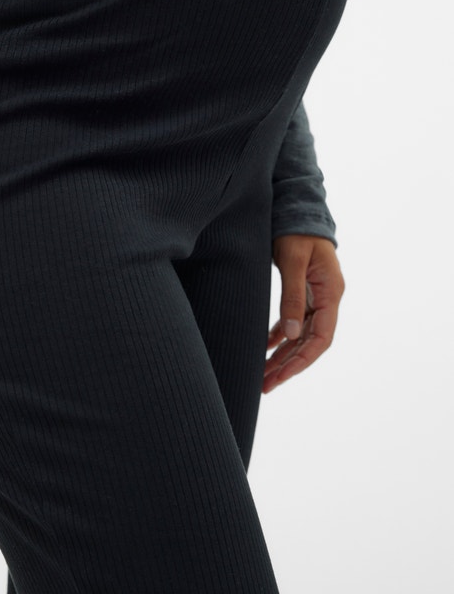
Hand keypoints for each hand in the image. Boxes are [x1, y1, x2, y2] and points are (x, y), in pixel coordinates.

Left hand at [264, 235, 344, 393]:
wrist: (297, 208)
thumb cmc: (296, 231)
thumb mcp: (292, 261)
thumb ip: (292, 296)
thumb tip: (290, 336)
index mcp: (331, 293)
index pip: (322, 338)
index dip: (302, 361)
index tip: (281, 377)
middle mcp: (327, 299)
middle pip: (310, 343)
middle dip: (289, 366)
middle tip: (265, 385)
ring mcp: (316, 297)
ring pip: (301, 336)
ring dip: (283, 356)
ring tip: (263, 376)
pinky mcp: (303, 292)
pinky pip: (293, 322)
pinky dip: (280, 337)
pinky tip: (266, 349)